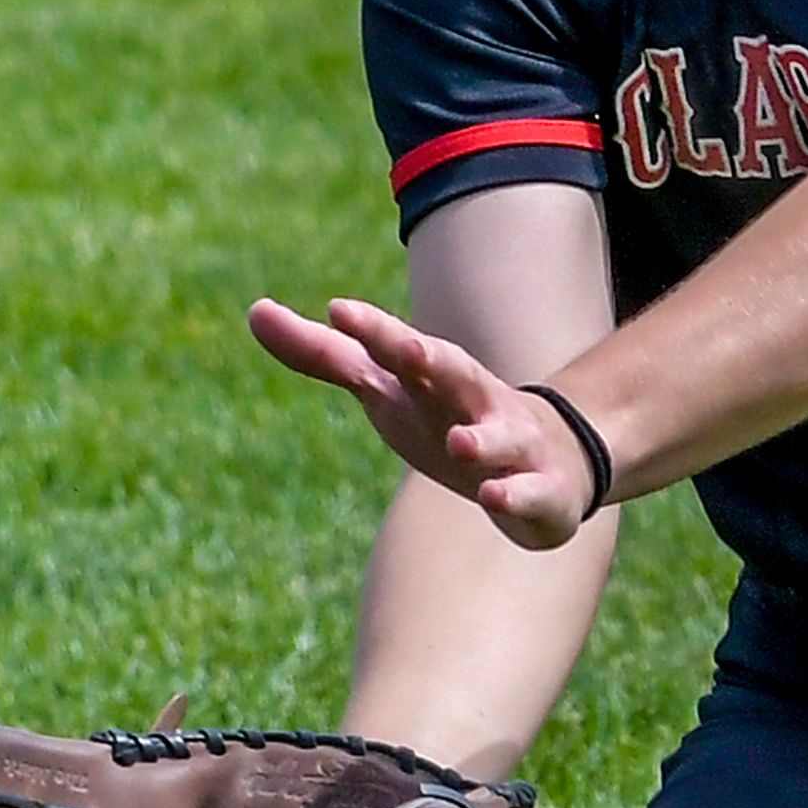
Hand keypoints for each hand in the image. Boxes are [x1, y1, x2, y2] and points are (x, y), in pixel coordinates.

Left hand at [248, 295, 601, 548]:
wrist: (553, 460)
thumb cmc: (448, 417)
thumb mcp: (385, 388)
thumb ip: (325, 355)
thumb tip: (254, 311)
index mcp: (431, 376)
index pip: (398, 347)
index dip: (372, 330)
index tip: (339, 310)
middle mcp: (473, 400)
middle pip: (452, 373)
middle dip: (432, 359)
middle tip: (409, 349)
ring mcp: (511, 443)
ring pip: (498, 435)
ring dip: (482, 438)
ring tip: (460, 442)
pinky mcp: (540, 491)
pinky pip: (529, 493)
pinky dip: (514, 494)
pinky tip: (494, 497)